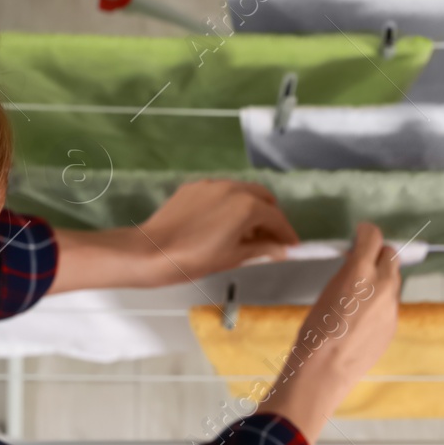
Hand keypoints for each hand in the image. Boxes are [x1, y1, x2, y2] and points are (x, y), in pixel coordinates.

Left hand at [49, 180, 300, 292]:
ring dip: (251, 208)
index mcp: (246, 205)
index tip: (292, 246)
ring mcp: (211, 184)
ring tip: (247, 232)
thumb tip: (280, 249)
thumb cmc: (194, 259)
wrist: (151, 252)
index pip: (276, 218)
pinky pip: (220, 192)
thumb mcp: (233, 257)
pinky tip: (222, 223)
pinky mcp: (193, 187)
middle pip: (263, 198)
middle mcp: (231, 188)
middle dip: (271, 216)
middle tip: (272, 238)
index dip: (287, 234)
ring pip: (242, 191)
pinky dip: (230, 204)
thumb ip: (261, 249)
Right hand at [257, 222, 400, 441]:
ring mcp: (392, 307)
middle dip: (378, 256)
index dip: (366, 233)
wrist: (324, 372)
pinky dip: (380, 304)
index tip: (361, 235)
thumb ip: (348, 274)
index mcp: (360, 272)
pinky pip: (390, 305)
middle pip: (391, 256)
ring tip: (360, 295)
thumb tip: (356, 264)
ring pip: (393, 282)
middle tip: (362, 263)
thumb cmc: (314, 332)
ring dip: (381, 280)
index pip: (374, 237)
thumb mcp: (326, 292)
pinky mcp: (394, 325)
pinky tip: (361, 320)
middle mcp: (383, 285)